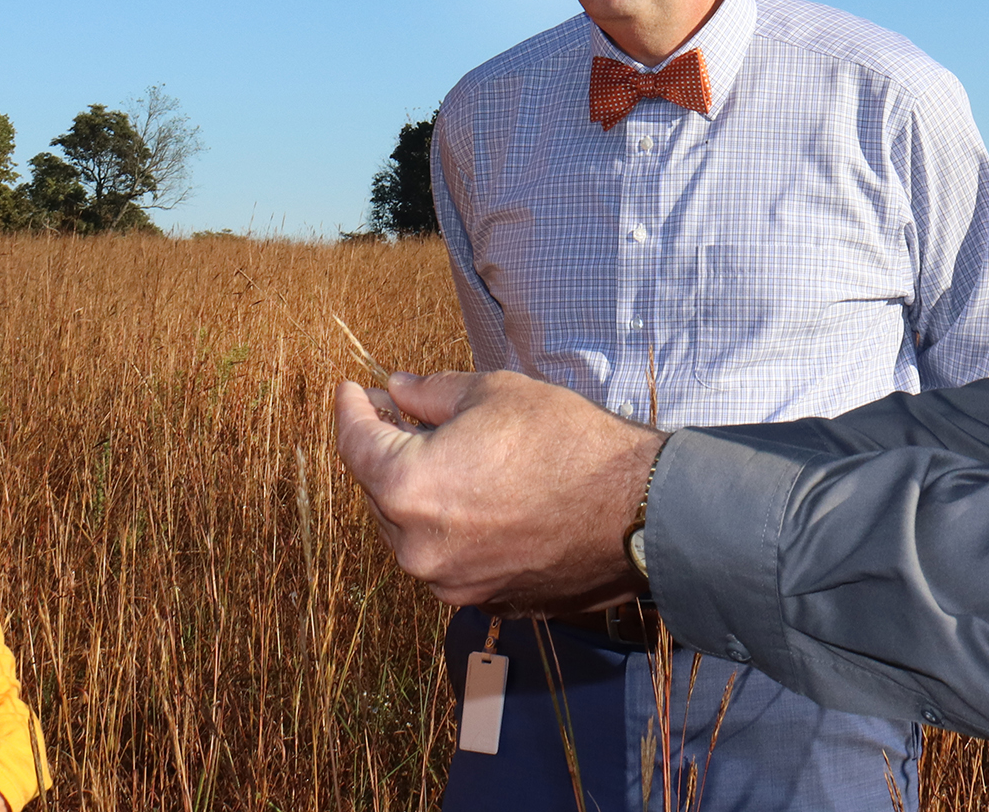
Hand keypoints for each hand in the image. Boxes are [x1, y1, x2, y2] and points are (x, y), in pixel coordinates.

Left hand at [335, 369, 664, 612]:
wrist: (637, 510)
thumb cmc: (567, 444)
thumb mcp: (494, 394)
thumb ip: (432, 394)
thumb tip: (398, 390)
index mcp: (407, 488)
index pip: (355, 444)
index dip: (351, 410)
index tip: (353, 391)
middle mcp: (417, 546)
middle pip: (378, 490)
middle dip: (384, 448)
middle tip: (396, 413)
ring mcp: (450, 581)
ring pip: (411, 528)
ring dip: (417, 491)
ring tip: (441, 453)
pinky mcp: (483, 599)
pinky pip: (448, 556)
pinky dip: (450, 525)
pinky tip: (475, 494)